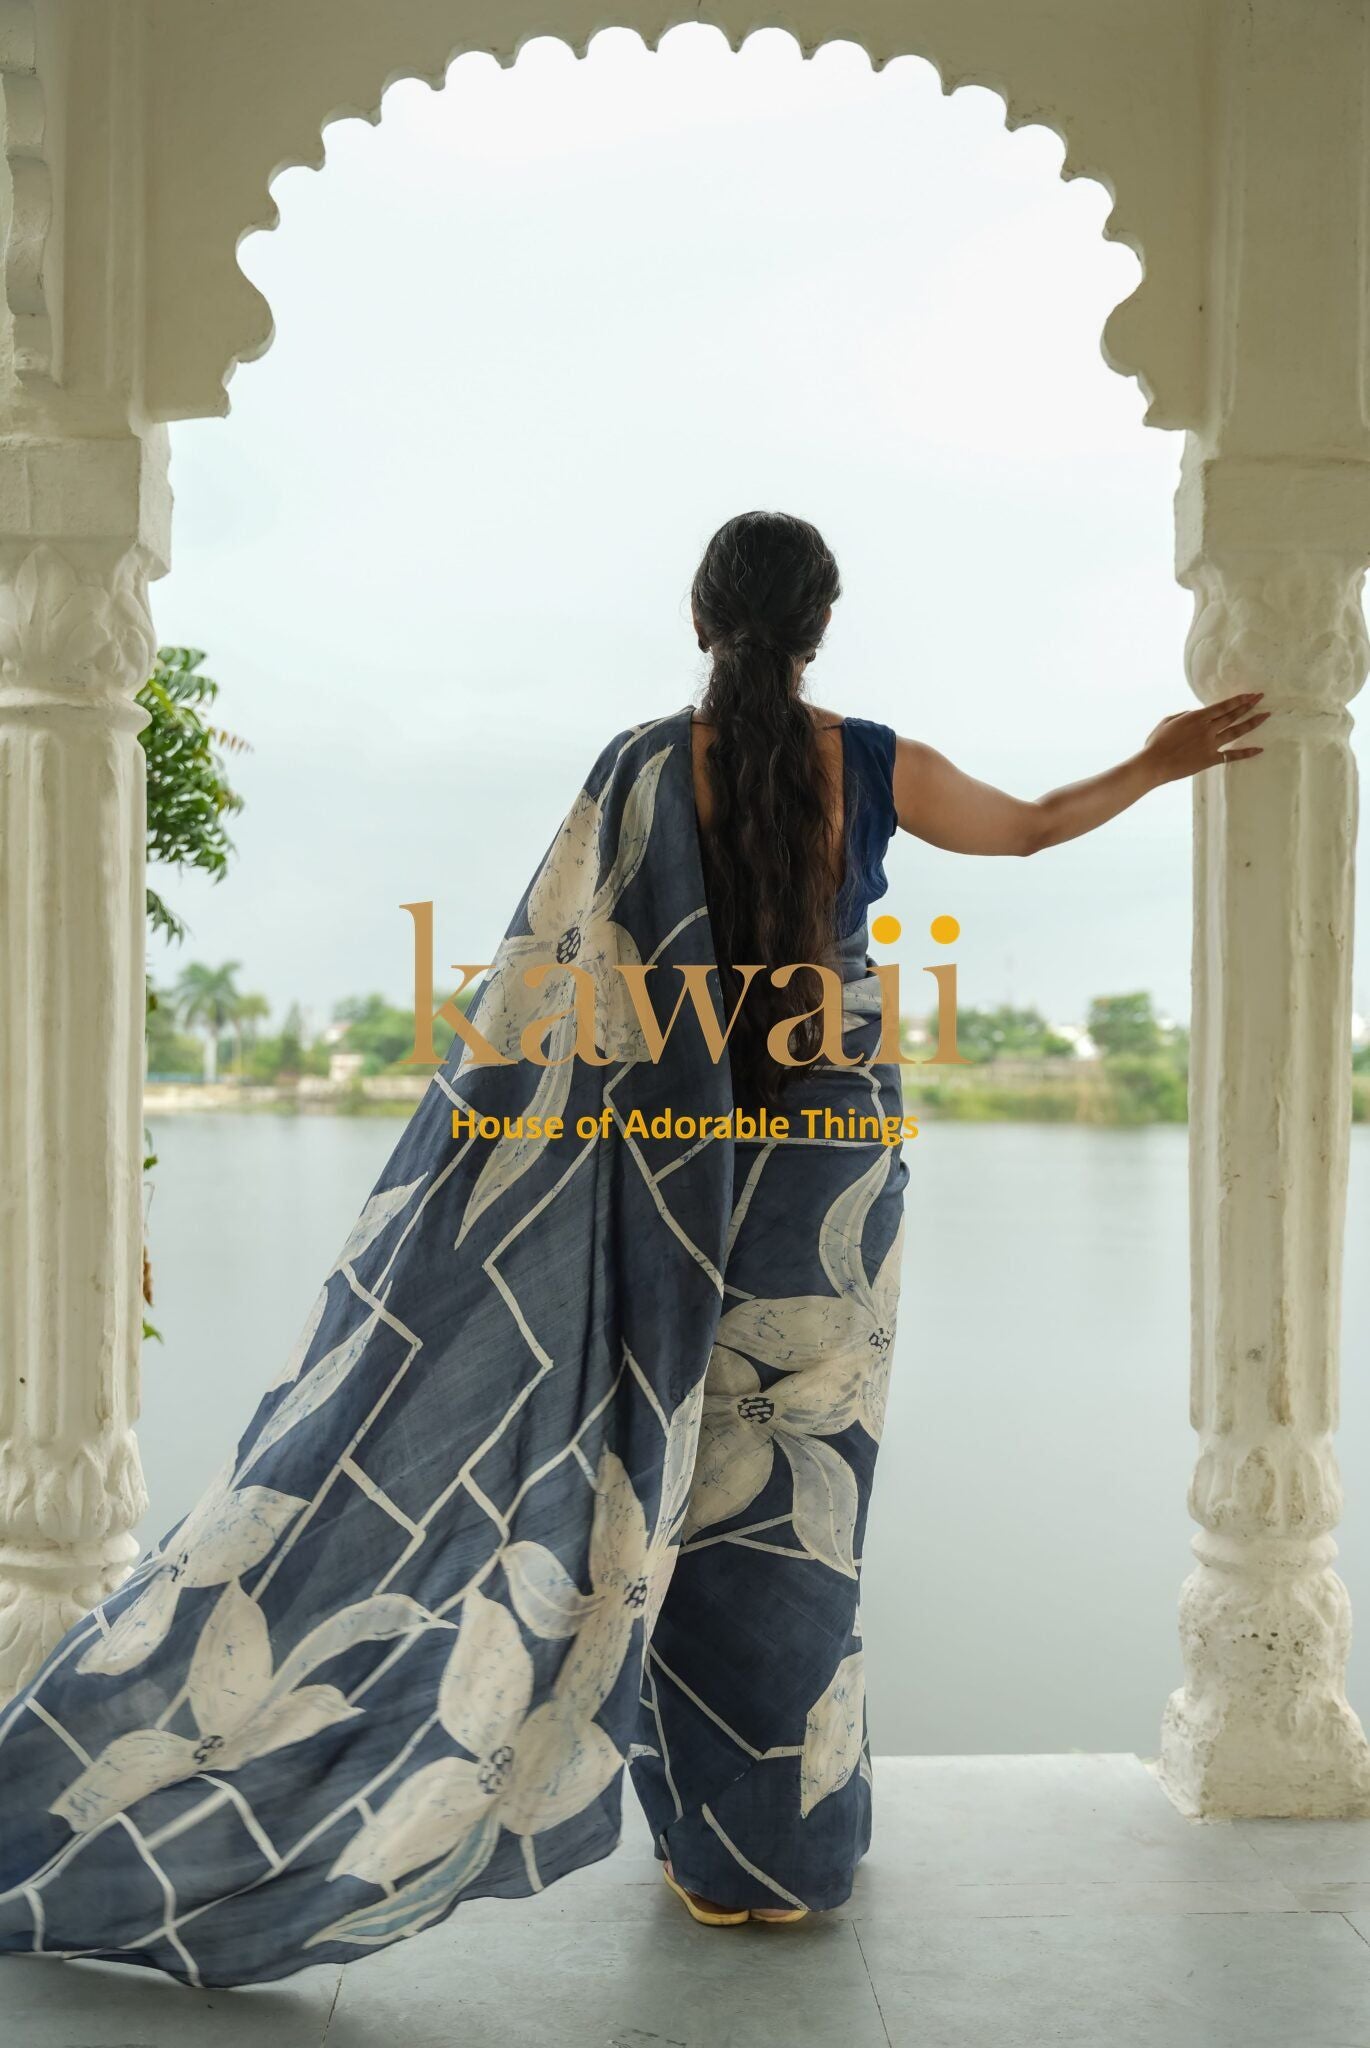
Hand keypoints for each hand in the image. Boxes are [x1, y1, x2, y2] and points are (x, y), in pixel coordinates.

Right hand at [1141, 692, 1268, 784]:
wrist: (1154, 764)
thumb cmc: (1157, 742)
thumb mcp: (1169, 721)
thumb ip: (1186, 715)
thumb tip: (1197, 714)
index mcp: (1197, 717)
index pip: (1223, 706)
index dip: (1238, 700)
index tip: (1250, 695)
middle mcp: (1207, 729)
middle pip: (1233, 715)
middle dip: (1248, 706)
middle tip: (1261, 698)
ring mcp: (1210, 744)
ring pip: (1236, 731)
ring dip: (1252, 723)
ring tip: (1265, 716)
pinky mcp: (1210, 759)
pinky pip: (1232, 755)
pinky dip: (1246, 753)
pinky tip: (1259, 749)